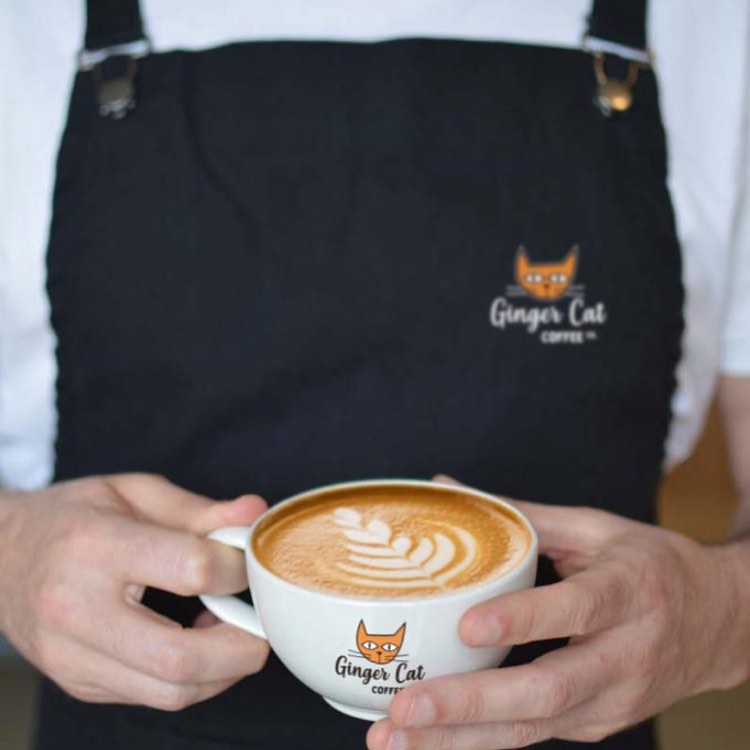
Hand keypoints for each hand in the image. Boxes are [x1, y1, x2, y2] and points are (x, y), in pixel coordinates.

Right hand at [0, 474, 269, 709]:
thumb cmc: (71, 518)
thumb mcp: (132, 493)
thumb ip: (198, 509)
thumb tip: (254, 513)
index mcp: (96, 546)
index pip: (190, 569)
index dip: (237, 569)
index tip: (248, 564)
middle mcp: (78, 608)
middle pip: (179, 656)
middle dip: (241, 648)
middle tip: (263, 625)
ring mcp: (73, 657)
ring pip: (169, 691)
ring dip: (221, 671)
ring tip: (233, 633)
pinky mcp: (78, 683)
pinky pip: (151, 696)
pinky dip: (192, 678)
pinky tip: (199, 643)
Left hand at [367, 477, 749, 748]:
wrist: (721, 624)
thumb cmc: (650, 567)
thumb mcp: (595, 530)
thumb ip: (521, 513)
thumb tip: (446, 486)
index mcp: (628, 592)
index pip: (575, 610)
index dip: (522, 621)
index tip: (467, 628)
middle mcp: (624, 656)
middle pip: (547, 690)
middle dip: (469, 705)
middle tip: (404, 708)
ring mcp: (612, 701)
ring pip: (534, 728)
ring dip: (460, 740)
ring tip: (394, 740)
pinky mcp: (597, 724)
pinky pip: (534, 735)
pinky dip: (480, 742)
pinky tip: (430, 742)